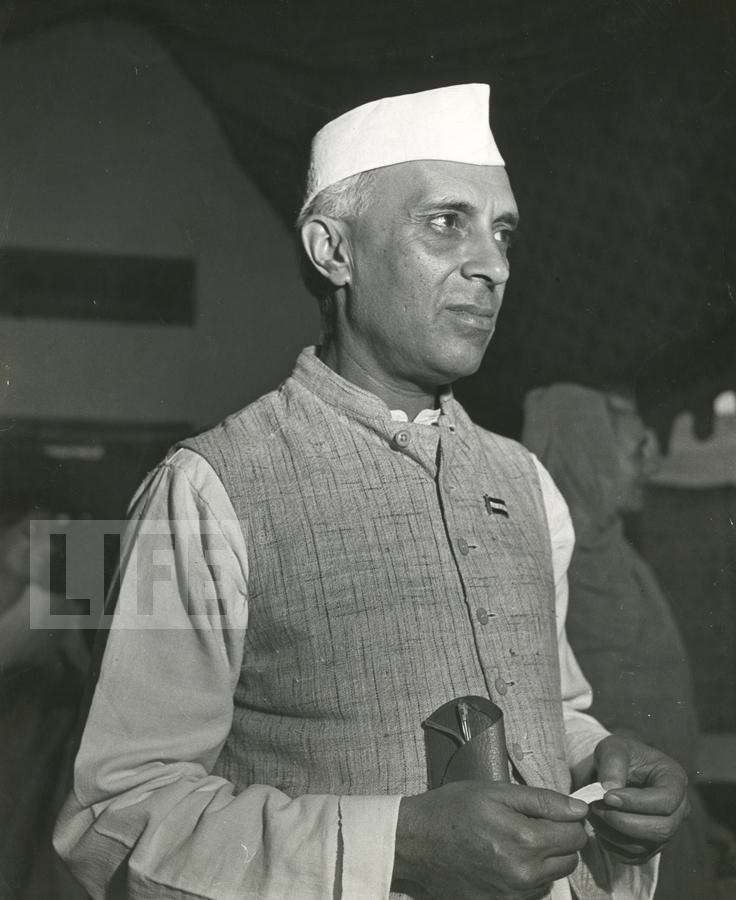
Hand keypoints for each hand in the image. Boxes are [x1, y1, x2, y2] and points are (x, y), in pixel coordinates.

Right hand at [392, 780, 588, 899]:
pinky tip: (505, 859)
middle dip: (559, 839)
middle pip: (570, 859)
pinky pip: (533, 893)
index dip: (568, 819)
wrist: (415, 842)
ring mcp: (513, 896)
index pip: (576, 834)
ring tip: (515, 840)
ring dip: (545, 860)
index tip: (552, 812)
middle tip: (531, 823)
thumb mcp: (496, 792)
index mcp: (526, 841)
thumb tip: (579, 809)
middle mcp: (525, 875)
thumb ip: (542, 800)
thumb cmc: (452, 810)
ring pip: (553, 878)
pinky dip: (528, 877)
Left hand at [589, 734, 689, 862]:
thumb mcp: (613, 747)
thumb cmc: (618, 755)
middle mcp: (678, 808)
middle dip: (623, 821)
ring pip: (645, 845)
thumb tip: (610, 788)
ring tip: (593, 813)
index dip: (636, 802)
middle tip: (595, 807)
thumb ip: (612, 762)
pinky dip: (612, 845)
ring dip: (613, 833)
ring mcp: (666, 830)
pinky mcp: (651, 846)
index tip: (607, 796)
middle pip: (660, 829)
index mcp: (674, 779)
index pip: (666, 800)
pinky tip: (599, 825)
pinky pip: (634, 856)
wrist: (614, 771)